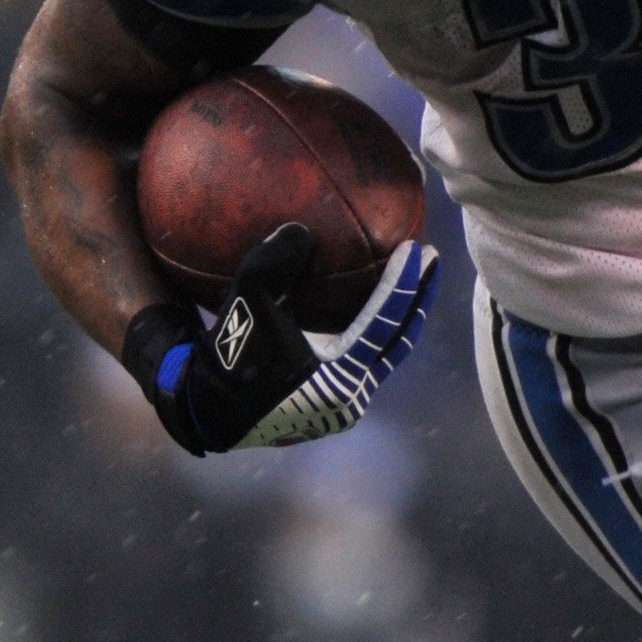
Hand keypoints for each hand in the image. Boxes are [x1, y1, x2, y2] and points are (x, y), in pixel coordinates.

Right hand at [122, 225, 438, 454]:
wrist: (207, 411)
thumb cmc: (229, 359)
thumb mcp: (246, 304)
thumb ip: (273, 263)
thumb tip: (300, 230)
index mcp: (340, 376)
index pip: (385, 322)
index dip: (405, 284)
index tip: (420, 249)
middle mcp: (352, 396)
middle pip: (399, 342)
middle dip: (418, 300)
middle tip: (433, 262)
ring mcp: (344, 405)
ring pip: (384, 356)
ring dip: (400, 320)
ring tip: (413, 285)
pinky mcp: (331, 405)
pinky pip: (363, 363)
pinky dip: (374, 335)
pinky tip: (370, 309)